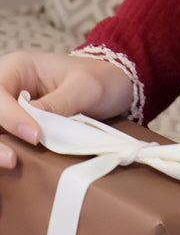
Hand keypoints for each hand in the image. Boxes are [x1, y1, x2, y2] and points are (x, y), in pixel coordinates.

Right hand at [0, 50, 134, 168]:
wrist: (113, 84)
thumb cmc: (100, 78)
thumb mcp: (85, 87)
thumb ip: (57, 103)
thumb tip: (31, 123)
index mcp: (18, 67)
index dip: (11, 118)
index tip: (35, 136)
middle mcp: (5, 88)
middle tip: (12, 160)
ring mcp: (7, 110)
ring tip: (10, 164)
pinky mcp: (13, 130)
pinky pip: (3, 140)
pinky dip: (4, 151)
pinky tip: (10, 166)